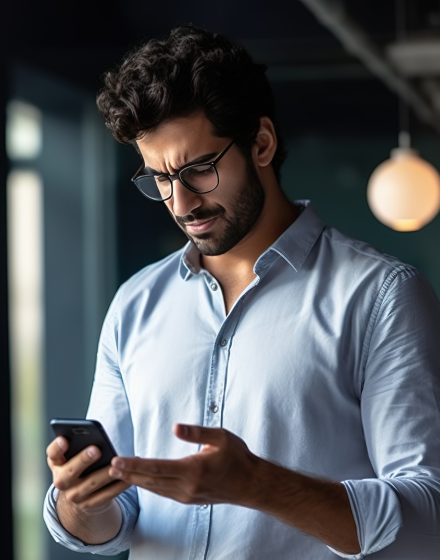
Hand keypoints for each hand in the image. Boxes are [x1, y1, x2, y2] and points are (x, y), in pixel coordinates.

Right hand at [46, 436, 129, 513]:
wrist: (80, 492)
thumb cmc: (80, 464)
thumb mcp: (74, 455)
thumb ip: (80, 445)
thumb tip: (96, 438)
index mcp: (57, 463)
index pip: (53, 454)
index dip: (57, 447)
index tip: (65, 439)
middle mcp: (61, 481)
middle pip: (69, 472)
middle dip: (83, 460)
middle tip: (96, 450)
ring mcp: (73, 495)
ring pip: (91, 483)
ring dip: (105, 474)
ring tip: (118, 464)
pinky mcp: (88, 504)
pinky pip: (105, 495)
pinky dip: (117, 486)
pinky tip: (127, 477)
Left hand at [109, 424, 259, 505]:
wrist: (251, 484)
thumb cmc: (237, 457)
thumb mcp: (221, 437)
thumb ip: (197, 432)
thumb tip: (175, 427)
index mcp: (193, 469)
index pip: (157, 468)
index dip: (135, 465)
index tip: (118, 461)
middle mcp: (187, 486)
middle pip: (151, 480)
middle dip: (128, 473)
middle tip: (110, 467)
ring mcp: (187, 495)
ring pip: (155, 489)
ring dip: (136, 481)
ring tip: (119, 473)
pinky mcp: (189, 498)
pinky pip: (163, 493)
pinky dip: (149, 486)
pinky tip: (140, 481)